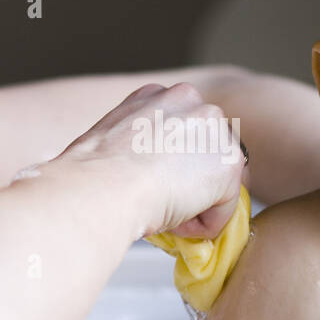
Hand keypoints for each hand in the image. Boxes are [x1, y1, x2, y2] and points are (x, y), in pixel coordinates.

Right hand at [50, 82, 245, 239]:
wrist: (101, 187)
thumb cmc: (90, 175)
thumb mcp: (109, 141)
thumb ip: (139, 144)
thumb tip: (144, 170)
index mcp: (155, 94)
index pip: (181, 130)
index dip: (170, 164)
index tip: (151, 182)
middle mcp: (189, 100)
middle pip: (207, 149)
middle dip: (191, 178)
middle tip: (162, 201)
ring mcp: (213, 130)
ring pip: (217, 178)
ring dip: (197, 201)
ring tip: (164, 211)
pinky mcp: (229, 165)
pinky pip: (224, 207)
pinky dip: (203, 225)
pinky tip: (174, 221)